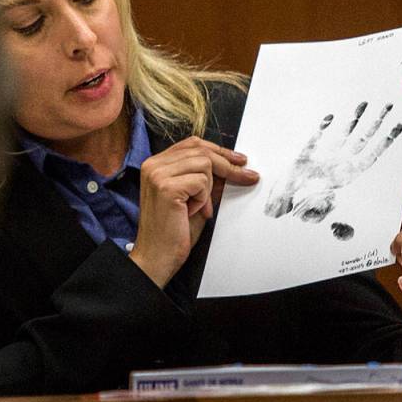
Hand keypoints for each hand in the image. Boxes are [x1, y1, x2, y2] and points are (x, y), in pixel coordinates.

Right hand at [129, 136, 258, 287]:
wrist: (157, 257)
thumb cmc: (173, 232)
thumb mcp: (195, 198)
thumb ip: (207, 180)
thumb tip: (232, 165)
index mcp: (156, 165)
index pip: (192, 144)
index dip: (219, 151)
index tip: (240, 160)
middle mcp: (153, 165)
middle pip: (202, 151)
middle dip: (228, 166)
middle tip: (248, 177)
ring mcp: (158, 174)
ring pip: (205, 165)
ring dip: (208, 189)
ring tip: (197, 208)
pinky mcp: (166, 187)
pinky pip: (202, 182)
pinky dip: (203, 199)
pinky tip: (192, 212)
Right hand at [264, 101, 401, 231]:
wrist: (281, 207)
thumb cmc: (300, 208)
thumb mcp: (315, 208)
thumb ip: (322, 204)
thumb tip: (329, 199)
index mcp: (346, 176)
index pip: (371, 155)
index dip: (386, 140)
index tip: (398, 125)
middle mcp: (339, 165)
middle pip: (363, 140)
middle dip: (376, 122)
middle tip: (388, 105)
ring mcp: (324, 159)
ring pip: (344, 135)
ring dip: (354, 119)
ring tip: (365, 103)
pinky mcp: (306, 155)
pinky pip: (317, 138)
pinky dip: (323, 128)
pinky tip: (330, 118)